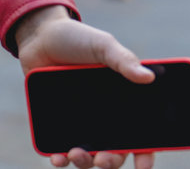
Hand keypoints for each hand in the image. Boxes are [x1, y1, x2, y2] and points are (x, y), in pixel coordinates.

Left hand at [17, 7, 155, 168]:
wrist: (40, 35)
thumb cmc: (77, 39)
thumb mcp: (103, 45)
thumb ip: (123, 60)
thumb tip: (149, 77)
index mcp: (122, 102)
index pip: (140, 134)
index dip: (145, 153)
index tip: (143, 165)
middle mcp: (104, 117)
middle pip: (114, 151)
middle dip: (111, 161)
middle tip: (103, 160)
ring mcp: (80, 120)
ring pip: (88, 153)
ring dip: (85, 162)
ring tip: (77, 155)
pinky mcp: (57, 120)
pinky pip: (60, 146)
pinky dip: (60, 157)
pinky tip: (58, 158)